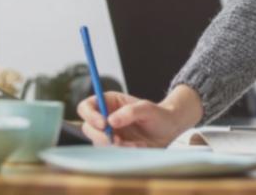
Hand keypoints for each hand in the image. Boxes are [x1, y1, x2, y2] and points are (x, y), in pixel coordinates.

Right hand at [76, 91, 191, 147]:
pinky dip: (123, 152)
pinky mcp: (113, 146)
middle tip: (117, 140)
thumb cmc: (159, 115)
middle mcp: (104, 117)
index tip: (103, 124)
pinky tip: (138, 147)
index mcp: (108, 102)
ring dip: (115, 146)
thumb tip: (111, 121)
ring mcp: (107, 133)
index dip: (90, 115)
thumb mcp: (148, 109)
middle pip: (87, 127)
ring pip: (97, 142)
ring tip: (136, 144)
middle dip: (100, 135)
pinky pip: (110, 152)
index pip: (86, 106)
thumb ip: (130, 111)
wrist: (169, 131)